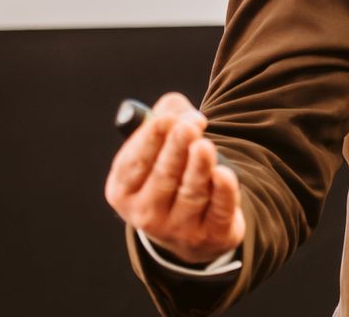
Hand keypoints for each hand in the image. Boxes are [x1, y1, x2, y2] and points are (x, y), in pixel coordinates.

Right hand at [104, 92, 245, 265]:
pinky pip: (219, 212)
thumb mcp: (158, 144)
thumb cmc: (168, 171)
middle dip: (176, 150)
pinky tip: (225, 175)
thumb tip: (181, 112)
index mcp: (123, 190)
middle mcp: (145, 214)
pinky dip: (223, 194)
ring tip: (205, 146)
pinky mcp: (210, 236)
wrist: (188, 225)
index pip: (134, 163)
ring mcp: (178, 230)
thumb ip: (167, 115)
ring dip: (199, 169)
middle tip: (189, 127)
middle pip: (163, 178)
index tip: (168, 119)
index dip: (151, 138)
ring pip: (191, 194)